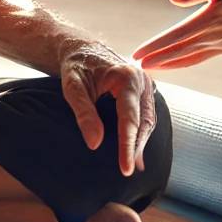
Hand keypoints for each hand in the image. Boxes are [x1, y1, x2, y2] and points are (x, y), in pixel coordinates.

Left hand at [60, 45, 156, 175]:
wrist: (82, 49)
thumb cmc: (75, 67)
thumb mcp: (72, 87)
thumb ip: (83, 113)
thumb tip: (95, 143)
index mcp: (127, 77)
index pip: (130, 119)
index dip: (127, 146)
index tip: (126, 169)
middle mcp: (142, 80)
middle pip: (144, 122)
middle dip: (137, 147)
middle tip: (127, 172)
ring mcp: (145, 85)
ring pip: (149, 120)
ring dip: (141, 143)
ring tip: (133, 166)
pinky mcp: (142, 91)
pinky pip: (146, 115)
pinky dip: (141, 133)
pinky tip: (135, 150)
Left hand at [133, 0, 221, 68]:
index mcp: (208, 20)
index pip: (175, 36)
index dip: (155, 46)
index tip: (138, 54)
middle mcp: (213, 37)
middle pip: (177, 51)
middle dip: (155, 59)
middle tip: (135, 66)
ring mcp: (219, 46)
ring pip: (188, 59)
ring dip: (167, 64)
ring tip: (149, 68)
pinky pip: (199, 59)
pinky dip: (183, 64)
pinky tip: (173, 65)